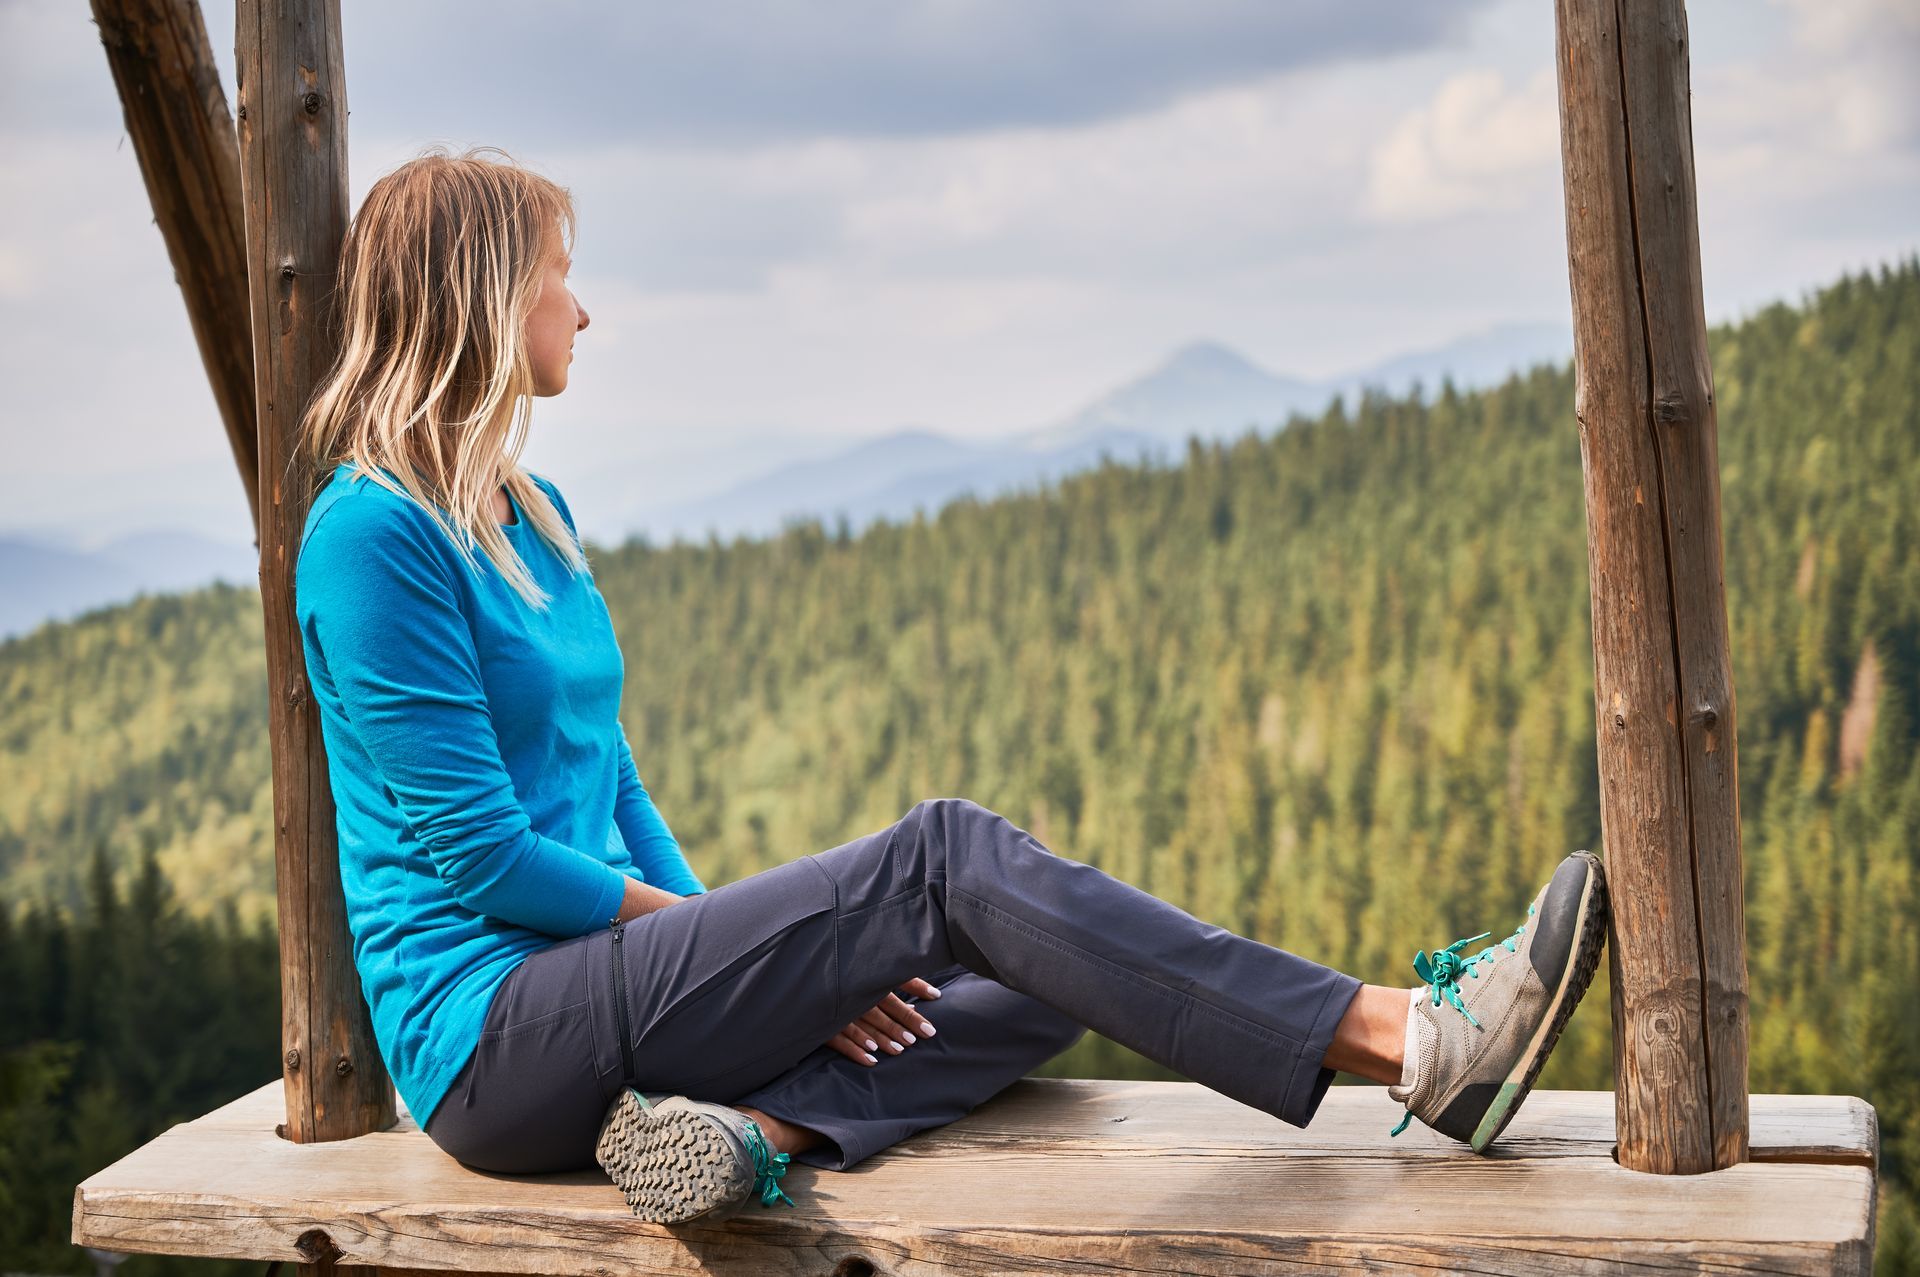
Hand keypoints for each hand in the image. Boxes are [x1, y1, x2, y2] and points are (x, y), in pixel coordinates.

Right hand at [826, 977, 942, 1065]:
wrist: (812, 977)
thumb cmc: (856, 975)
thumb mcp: (881, 974)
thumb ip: (908, 981)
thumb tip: (935, 995)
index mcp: (869, 983)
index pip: (894, 1002)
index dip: (911, 1016)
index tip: (930, 1030)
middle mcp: (854, 997)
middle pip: (879, 1015)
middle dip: (896, 1029)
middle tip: (912, 1042)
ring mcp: (838, 1011)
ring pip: (861, 1027)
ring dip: (879, 1039)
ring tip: (897, 1051)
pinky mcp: (824, 1025)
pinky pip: (839, 1040)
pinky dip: (855, 1050)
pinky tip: (871, 1060)